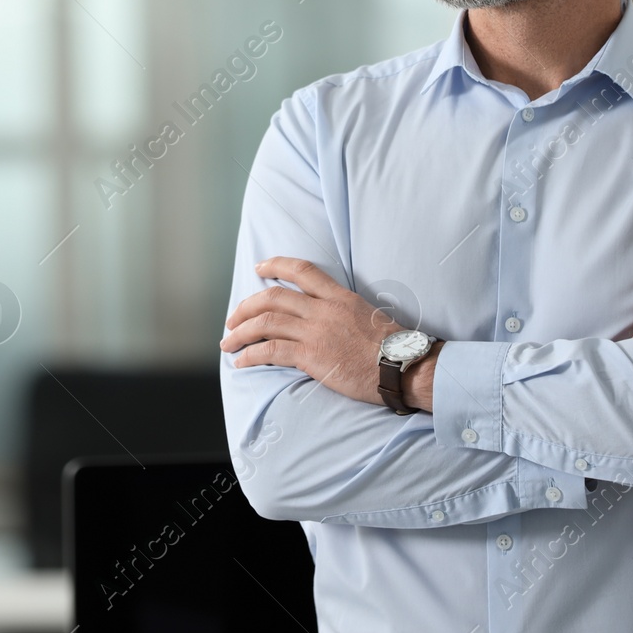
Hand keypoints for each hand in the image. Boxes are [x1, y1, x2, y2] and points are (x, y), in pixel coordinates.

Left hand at [220, 257, 403, 406]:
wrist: (404, 367)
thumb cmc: (392, 347)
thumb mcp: (368, 316)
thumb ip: (342, 312)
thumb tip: (325, 318)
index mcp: (339, 297)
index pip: (302, 270)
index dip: (276, 265)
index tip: (259, 268)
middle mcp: (324, 310)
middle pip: (273, 298)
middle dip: (246, 307)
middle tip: (233, 318)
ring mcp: (316, 332)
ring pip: (265, 323)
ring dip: (240, 332)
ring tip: (228, 342)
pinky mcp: (312, 356)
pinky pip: (271, 350)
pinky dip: (251, 355)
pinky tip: (242, 361)